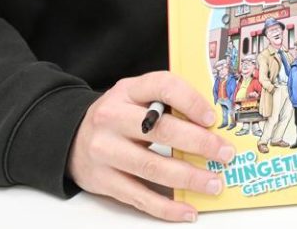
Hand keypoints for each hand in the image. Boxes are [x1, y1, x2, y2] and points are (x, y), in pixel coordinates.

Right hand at [68, 71, 233, 221]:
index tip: (213, 118)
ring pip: (152, 166)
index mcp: (127, 91)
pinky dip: (166, 207)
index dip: (191, 101)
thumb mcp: (136, 97)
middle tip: (225, 154)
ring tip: (213, 183)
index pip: (163, 87)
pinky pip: (139, 196)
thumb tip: (212, 124)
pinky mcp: (103, 180)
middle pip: (161, 130)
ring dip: (188, 178)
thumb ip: (167, 103)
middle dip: (200, 144)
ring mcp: (105, 150)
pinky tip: (187, 210)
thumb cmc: (117, 116)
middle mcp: (112, 118)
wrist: (72, 138)